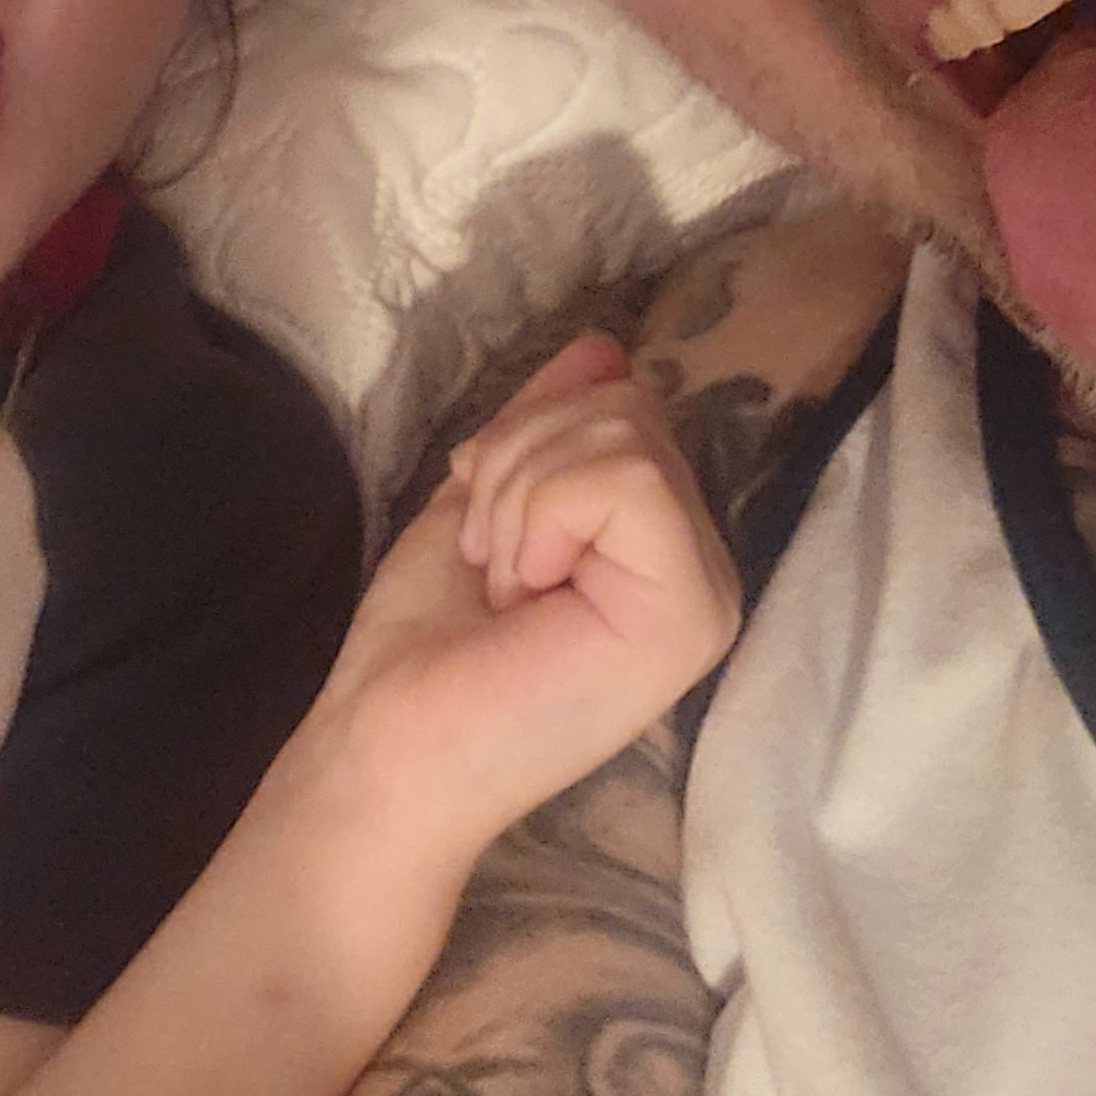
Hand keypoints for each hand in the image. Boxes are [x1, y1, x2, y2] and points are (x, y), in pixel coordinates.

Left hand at [294, 338, 740, 896]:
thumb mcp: (486, 498)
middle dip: (519, 462)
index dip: (529, 439)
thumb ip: (547, 428)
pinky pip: (625, 478)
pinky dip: (544, 516)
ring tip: (508, 587)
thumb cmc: (423, 646)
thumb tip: (603, 346)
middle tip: (494, 567)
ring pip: (624, 432)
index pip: (625, 402)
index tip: (489, 537)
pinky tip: (528, 594)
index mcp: (658, 544)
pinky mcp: (692, 612)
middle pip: (628, 405)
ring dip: (521, 497)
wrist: (388, 748)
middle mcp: (702, 566)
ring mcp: (707, 593)